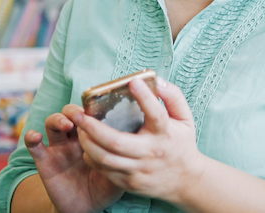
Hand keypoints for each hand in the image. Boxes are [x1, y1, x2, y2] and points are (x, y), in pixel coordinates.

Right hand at [24, 105, 123, 212]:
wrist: (85, 208)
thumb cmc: (104, 188)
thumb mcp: (118, 174)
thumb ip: (123, 160)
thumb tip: (136, 148)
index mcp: (93, 138)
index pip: (90, 115)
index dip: (91, 109)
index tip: (98, 110)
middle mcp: (75, 139)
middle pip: (69, 113)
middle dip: (73, 110)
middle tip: (80, 115)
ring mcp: (59, 148)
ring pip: (52, 123)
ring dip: (57, 119)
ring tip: (65, 124)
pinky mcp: (45, 161)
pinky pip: (35, 146)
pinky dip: (31, 137)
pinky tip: (35, 137)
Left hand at [72, 77, 206, 204]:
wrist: (187, 181)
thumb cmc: (181, 144)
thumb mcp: (184, 118)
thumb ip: (173, 96)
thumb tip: (157, 80)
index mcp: (165, 133)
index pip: (155, 114)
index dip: (145, 97)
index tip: (133, 82)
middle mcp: (151, 153)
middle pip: (116, 142)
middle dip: (92, 127)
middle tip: (78, 114)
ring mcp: (139, 170)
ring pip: (105, 159)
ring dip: (87, 143)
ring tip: (79, 129)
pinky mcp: (130, 183)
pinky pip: (105, 171)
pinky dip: (92, 157)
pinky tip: (88, 146)